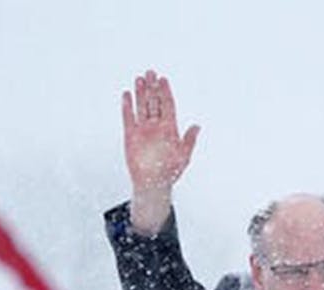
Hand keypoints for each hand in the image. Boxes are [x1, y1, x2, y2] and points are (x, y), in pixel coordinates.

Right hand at [121, 70, 200, 233]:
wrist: (152, 183)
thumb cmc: (170, 171)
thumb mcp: (183, 156)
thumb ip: (189, 141)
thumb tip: (197, 126)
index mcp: (170, 128)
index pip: (168, 105)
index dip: (165, 92)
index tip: (163, 79)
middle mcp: (156, 126)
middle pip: (154, 102)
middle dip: (152, 87)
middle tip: (150, 72)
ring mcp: (143, 129)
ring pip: (141, 106)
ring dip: (140, 93)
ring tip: (139, 79)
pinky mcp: (131, 135)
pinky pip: (128, 117)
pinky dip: (127, 106)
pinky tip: (126, 95)